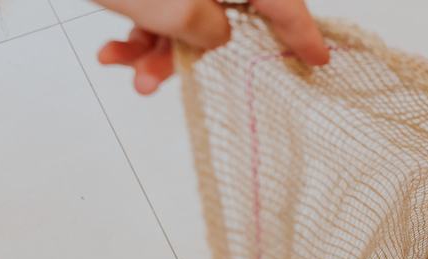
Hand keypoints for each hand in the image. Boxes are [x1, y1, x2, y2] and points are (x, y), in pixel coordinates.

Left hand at [95, 0, 329, 94]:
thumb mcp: (171, 7)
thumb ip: (207, 30)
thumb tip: (215, 34)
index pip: (282, 1)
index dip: (302, 34)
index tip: (319, 60)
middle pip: (225, 9)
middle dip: (187, 51)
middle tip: (156, 81)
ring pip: (183, 8)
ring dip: (152, 47)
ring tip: (122, 67)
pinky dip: (135, 25)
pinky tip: (108, 52)